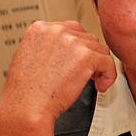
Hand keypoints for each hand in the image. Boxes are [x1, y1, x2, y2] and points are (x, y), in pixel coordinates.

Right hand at [0, 20, 116, 124]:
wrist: (27, 107)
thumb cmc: (27, 91)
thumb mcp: (29, 56)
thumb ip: (48, 46)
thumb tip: (67, 49)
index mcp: (40, 28)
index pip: (71, 29)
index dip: (78, 48)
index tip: (78, 61)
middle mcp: (56, 30)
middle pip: (87, 38)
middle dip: (89, 57)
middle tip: (85, 74)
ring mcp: (72, 42)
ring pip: (100, 50)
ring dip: (98, 66)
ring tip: (91, 81)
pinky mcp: (86, 56)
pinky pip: (108, 62)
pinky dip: (109, 75)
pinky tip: (100, 86)